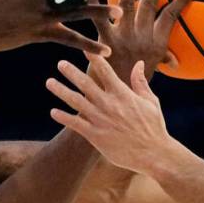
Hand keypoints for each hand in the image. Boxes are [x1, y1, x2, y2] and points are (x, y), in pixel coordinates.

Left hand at [46, 55, 177, 173]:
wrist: (153, 154)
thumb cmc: (154, 126)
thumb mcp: (151, 101)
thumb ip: (140, 82)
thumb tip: (138, 63)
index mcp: (123, 94)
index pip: (105, 71)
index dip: (94, 58)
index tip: (84, 48)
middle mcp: (109, 104)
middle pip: (85, 83)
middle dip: (71, 72)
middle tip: (60, 63)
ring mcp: (100, 120)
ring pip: (76, 102)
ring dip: (61, 90)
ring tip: (50, 82)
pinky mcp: (95, 136)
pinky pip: (75, 124)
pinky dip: (63, 117)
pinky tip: (53, 111)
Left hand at [93, 0, 197, 81]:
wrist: (114, 106)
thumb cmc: (134, 91)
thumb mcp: (152, 74)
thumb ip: (162, 62)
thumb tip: (175, 62)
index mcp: (156, 44)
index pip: (172, 16)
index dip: (183, 0)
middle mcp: (141, 38)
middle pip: (151, 4)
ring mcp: (123, 38)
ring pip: (128, 4)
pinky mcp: (104, 41)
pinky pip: (99, 19)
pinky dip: (96, 4)